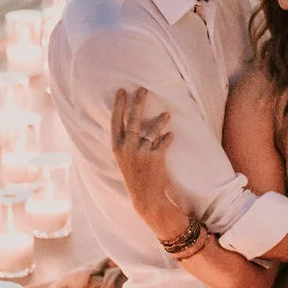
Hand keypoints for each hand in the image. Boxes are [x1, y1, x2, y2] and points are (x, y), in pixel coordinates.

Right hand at [109, 87, 185, 239]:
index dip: (119, 105)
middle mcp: (127, 148)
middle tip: (143, 90)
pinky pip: (164, 142)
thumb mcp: (124, 159)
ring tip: (167, 114)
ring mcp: (141, 152)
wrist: (145, 198)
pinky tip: (171, 135)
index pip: (116, 121)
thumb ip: (127, 141)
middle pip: (133, 119)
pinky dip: (168, 138)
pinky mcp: (156, 157)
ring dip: (160, 121)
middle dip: (138, 102)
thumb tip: (133, 121)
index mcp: (117, 147)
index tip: (122, 91)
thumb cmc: (134, 175)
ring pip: (152, 129)